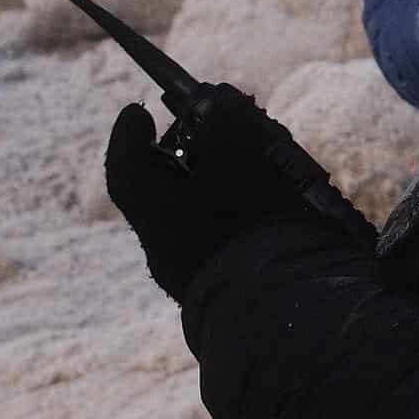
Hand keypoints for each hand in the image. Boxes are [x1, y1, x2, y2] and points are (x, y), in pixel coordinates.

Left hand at [103, 88, 366, 299]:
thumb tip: (221, 106)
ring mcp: (204, 277)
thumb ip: (227, 121)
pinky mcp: (240, 290)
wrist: (292, 312)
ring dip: (225, 185)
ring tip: (260, 160)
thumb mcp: (238, 154)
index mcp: (157, 219)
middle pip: (167, 193)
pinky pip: (234, 241)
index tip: (138, 110)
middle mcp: (171, 253)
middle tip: (209, 130)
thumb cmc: (254, 224)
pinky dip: (249, 214)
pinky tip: (283, 201)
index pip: (126, 170)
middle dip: (187, 157)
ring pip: (204, 217)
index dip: (128, 135)